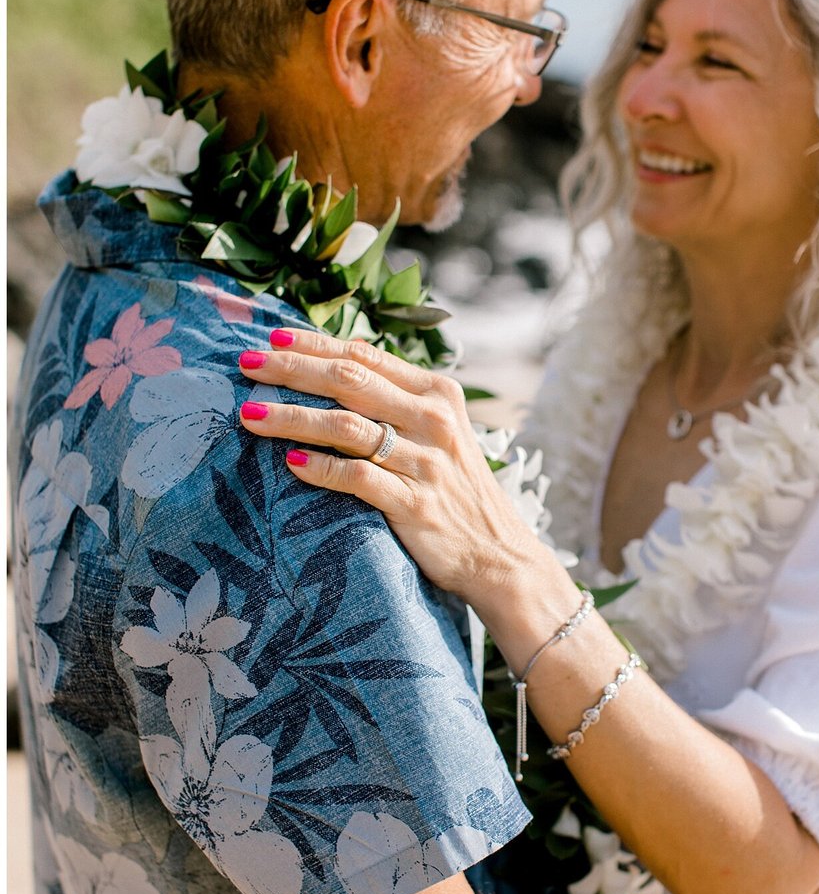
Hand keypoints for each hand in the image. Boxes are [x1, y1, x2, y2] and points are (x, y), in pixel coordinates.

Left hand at [238, 332, 541, 603]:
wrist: (499, 554)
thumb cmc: (456, 490)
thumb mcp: (439, 432)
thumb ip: (398, 400)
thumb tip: (340, 366)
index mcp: (437, 393)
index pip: (366, 356)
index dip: (316, 344)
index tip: (273, 339)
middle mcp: (432, 420)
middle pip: (348, 380)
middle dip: (291, 369)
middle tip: (246, 364)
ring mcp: (424, 462)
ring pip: (345, 426)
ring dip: (292, 416)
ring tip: (249, 414)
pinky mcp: (414, 504)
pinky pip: (357, 478)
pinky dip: (320, 468)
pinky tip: (289, 463)